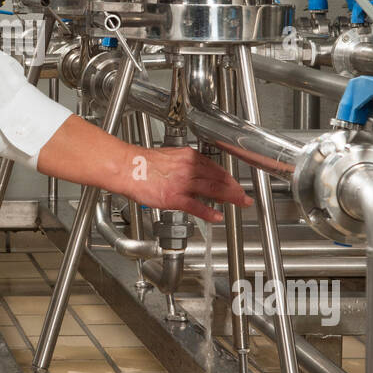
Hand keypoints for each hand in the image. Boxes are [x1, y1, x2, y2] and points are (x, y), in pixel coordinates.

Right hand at [125, 145, 252, 224]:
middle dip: (234, 188)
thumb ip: (184, 164)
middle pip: (218, 178)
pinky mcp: (174, 197)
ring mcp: (182, 183)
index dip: (228, 177)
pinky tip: (217, 216)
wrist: (128, 168)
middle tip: (244, 196)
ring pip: (212, 190)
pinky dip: (208, 212)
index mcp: (188, 157)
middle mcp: (188, 168)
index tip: (234, 184)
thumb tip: (195, 171)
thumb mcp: (170, 156)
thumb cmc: (143, 163)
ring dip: (229, 198)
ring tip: (239, 203)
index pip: (215, 167)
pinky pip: (196, 206)